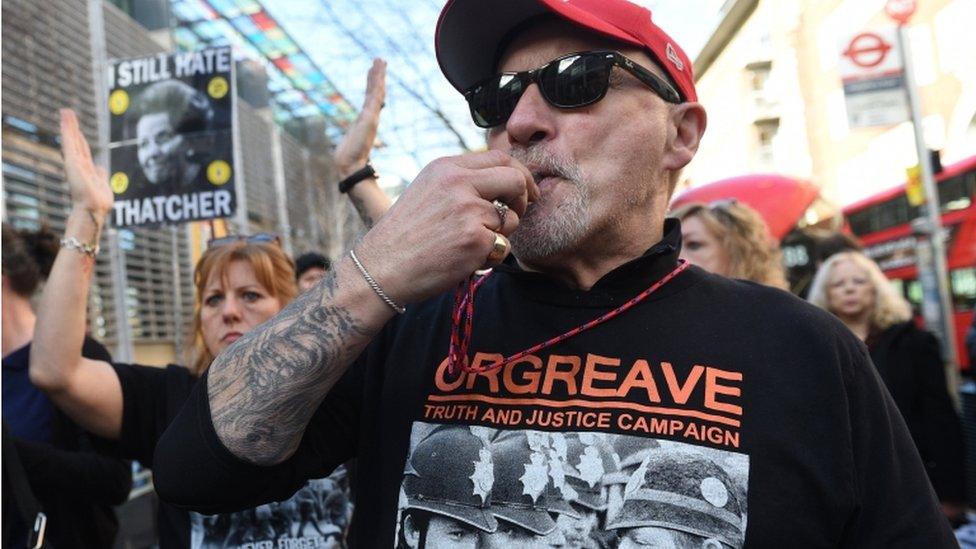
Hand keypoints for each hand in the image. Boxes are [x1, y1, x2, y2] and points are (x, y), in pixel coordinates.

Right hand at [60, 109, 112, 215]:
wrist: (93, 208)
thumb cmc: (98, 202)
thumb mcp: (103, 185)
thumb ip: (101, 175)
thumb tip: (100, 167)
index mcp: (87, 169)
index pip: (83, 149)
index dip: (79, 137)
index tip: (75, 127)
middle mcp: (79, 164)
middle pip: (75, 141)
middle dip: (72, 127)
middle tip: (66, 112)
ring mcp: (74, 162)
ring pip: (71, 139)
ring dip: (68, 125)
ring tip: (65, 111)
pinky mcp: (72, 162)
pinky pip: (69, 143)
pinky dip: (66, 132)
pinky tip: (64, 122)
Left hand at [334, 59, 385, 175]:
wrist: (350, 166)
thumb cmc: (349, 161)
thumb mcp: (349, 148)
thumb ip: (351, 146)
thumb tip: (342, 155)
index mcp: (366, 122)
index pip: (371, 100)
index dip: (372, 87)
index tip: (374, 76)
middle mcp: (370, 116)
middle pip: (375, 92)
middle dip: (377, 76)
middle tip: (380, 61)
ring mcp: (371, 115)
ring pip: (376, 90)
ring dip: (378, 74)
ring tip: (380, 59)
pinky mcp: (371, 115)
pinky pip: (375, 94)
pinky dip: (377, 80)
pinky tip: (377, 69)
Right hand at [354, 150, 539, 304]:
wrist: (381, 267)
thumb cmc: (404, 235)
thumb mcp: (427, 190)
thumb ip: (460, 181)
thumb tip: (503, 180)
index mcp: (446, 167)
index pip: (499, 158)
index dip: (519, 175)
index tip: (525, 191)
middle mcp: (458, 184)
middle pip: (515, 180)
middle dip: (524, 198)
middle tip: (518, 213)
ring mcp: (468, 211)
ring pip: (511, 219)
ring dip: (500, 236)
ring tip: (470, 244)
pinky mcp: (475, 240)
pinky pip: (503, 247)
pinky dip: (491, 257)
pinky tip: (465, 260)